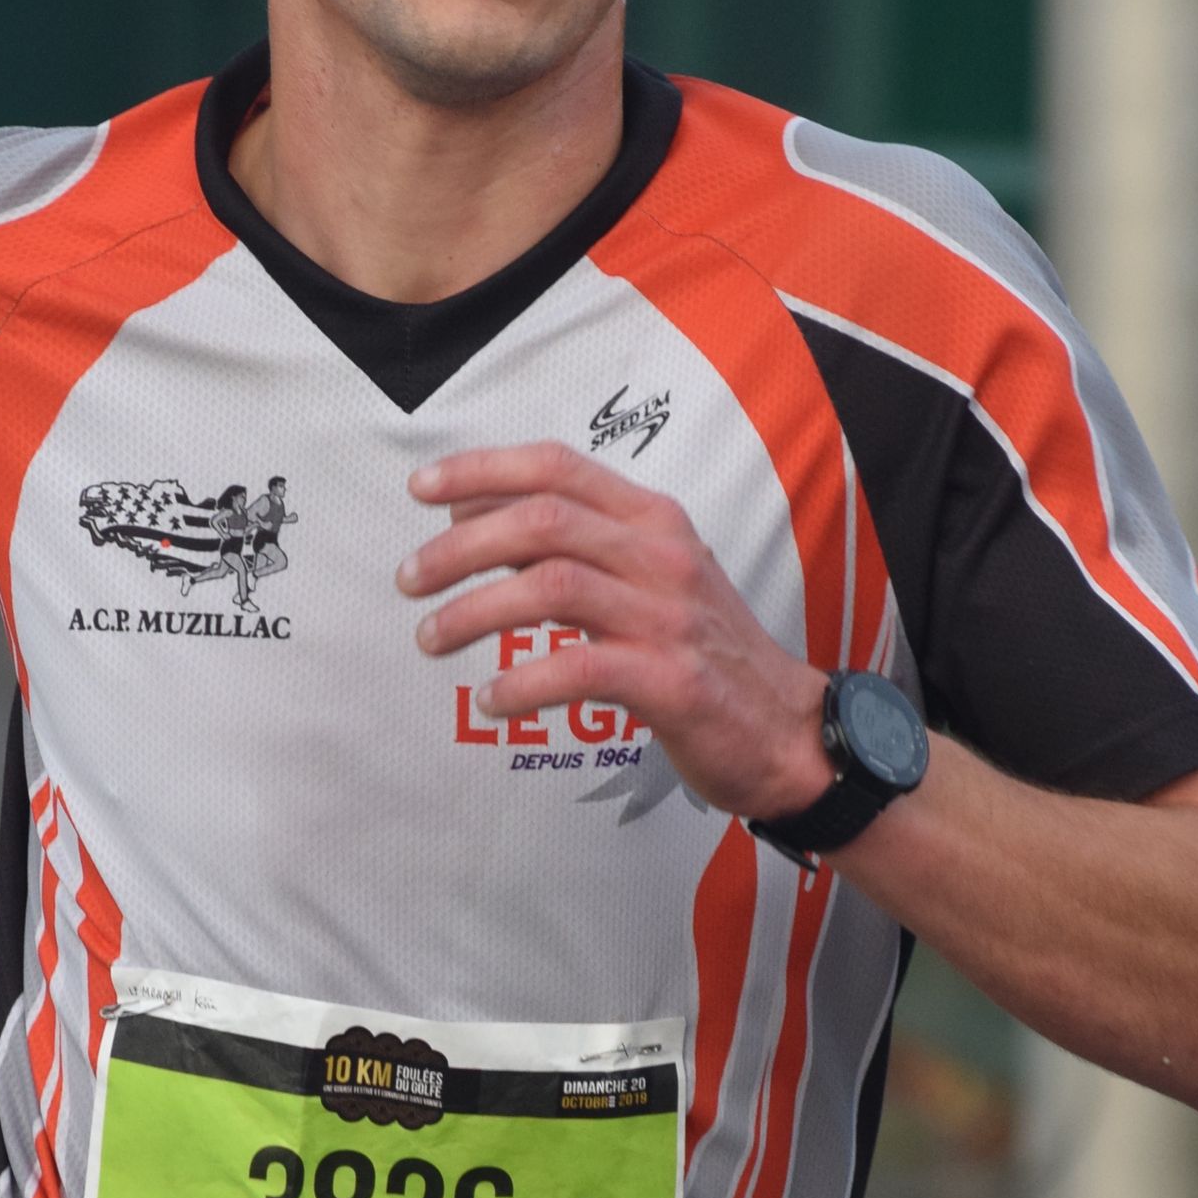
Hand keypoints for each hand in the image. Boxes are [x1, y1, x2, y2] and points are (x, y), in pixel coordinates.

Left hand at [399, 442, 832, 821]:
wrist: (788, 730)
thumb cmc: (706, 654)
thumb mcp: (649, 578)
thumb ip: (576, 546)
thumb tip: (475, 518)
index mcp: (654, 521)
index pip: (558, 467)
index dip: (483, 470)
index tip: (422, 489)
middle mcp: (662, 556)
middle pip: (543, 521)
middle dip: (460, 547)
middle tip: (410, 579)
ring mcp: (670, 617)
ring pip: (551, 587)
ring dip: (475, 611)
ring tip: (431, 639)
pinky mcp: (673, 681)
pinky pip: (579, 670)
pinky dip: (523, 684)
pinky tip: (493, 701)